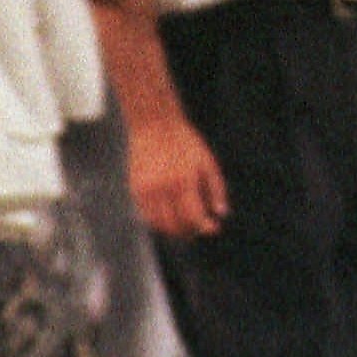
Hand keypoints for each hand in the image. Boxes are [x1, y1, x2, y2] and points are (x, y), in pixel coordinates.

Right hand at [126, 113, 227, 236]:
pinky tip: (170, 216)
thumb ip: (216, 189)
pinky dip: (158, 222)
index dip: (205, 227)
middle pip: (175, 225)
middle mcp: (163, 188)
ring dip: (173, 229)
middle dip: (190, 231)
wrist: (154, 125)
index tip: (213, 228)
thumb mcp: (207, 161)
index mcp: (183, 181)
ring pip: (159, 224)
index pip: (193, 217)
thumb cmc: (185, 143)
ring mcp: (146, 190)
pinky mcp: (135, 189)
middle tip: (199, 228)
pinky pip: (146, 216)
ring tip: (185, 224)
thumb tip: (221, 214)